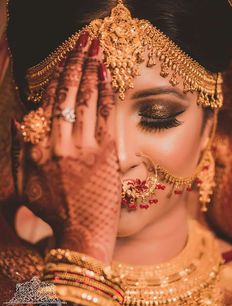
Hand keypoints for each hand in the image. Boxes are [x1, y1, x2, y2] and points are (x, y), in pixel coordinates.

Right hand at [17, 33, 120, 263]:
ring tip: (96, 48)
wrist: (82, 235)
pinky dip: (106, 94)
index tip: (64, 59)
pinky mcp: (105, 156)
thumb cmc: (54, 214)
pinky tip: (108, 76)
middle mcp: (58, 145)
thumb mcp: (24, 187)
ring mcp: (83, 149)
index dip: (57, 78)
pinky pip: (105, 118)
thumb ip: (19, 153)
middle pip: (66, 95)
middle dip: (75, 62)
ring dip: (92, 71)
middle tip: (83, 40)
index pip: (46, 105)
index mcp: (37, 151)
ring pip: (86, 101)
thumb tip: (19, 121)